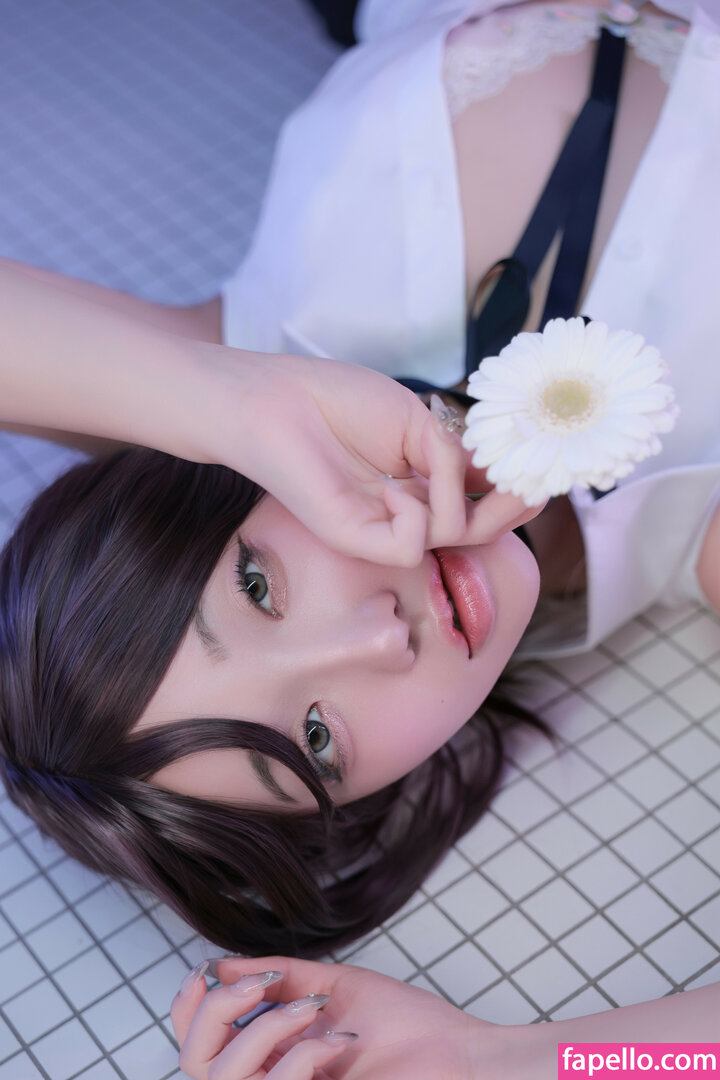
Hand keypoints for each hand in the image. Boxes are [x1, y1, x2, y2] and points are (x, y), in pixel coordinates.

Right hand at [171, 955, 503, 1079]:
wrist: (457, 1056)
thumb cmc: (404, 1026)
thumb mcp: (332, 986)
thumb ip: (277, 977)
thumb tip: (219, 963)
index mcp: (270, 1053)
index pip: (197, 1041)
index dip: (187, 1007)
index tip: (207, 969)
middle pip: (194, 1062)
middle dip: (218, 1011)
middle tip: (262, 984)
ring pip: (225, 1077)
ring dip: (267, 1028)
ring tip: (313, 1010)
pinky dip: (303, 1053)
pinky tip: (339, 1042)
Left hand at [198, 347, 540, 566]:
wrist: (277, 401)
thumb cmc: (340, 401)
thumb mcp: (419, 422)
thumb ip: (457, 458)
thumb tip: (494, 485)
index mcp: (427, 478)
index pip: (485, 496)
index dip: (519, 486)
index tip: (545, 468)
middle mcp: (412, 507)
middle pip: (479, 526)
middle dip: (511, 506)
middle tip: (527, 486)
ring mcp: (385, 527)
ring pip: (453, 536)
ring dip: (454, 497)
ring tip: (427, 460)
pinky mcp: (358, 539)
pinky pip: (415, 543)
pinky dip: (417, 512)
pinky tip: (390, 489)